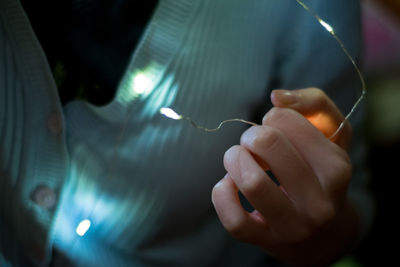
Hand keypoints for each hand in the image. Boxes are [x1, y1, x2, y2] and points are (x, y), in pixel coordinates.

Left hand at [212, 88, 358, 265]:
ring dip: (234, 159)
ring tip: (239, 159)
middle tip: (254, 143)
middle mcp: (319, 202)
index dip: (274, 116)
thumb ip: (314, 102)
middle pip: (266, 144)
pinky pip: (233, 218)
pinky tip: (229, 184)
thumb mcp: (332, 133)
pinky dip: (222, 193)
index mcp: (336, 168)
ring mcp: (293, 226)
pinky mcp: (265, 241)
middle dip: (251, 135)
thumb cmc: (320, 171)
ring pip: (251, 181)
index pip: (285, 120)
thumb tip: (277, 97)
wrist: (321, 231)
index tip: (277, 128)